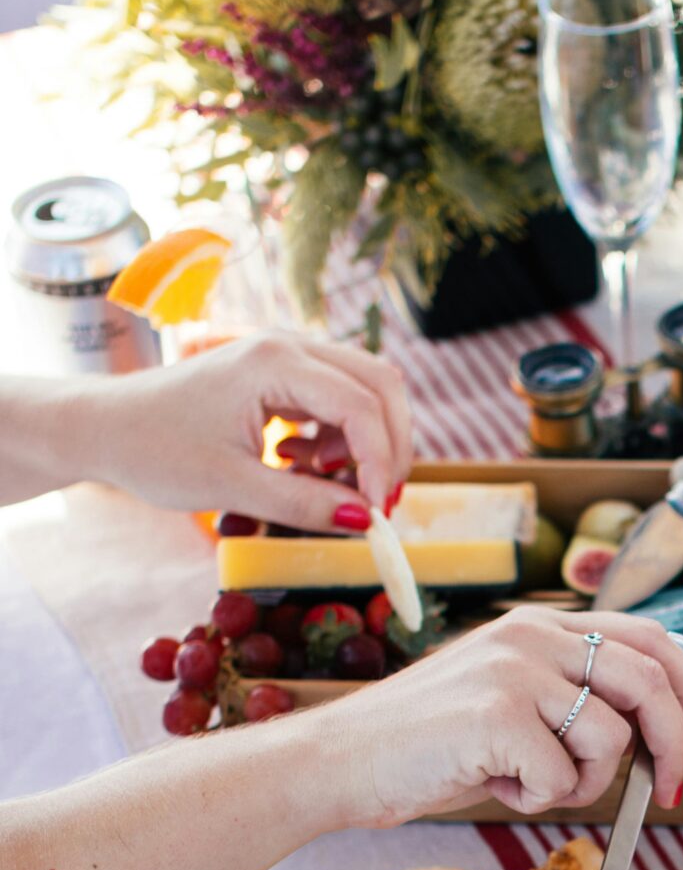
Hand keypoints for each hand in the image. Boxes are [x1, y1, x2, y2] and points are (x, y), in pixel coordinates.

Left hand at [82, 332, 411, 528]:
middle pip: (380, 384)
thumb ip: (302, 504)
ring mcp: (285, 356)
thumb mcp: (230, 486)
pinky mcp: (280, 374)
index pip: (361, 405)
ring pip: (364, 390)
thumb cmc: (154, 450)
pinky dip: (339, 438)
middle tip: (377, 501)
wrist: (104, 427)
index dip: (381, 463)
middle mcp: (287, 346)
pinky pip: (337, 400)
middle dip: (391, 446)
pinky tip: (301, 464)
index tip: (375, 515)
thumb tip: (364, 523)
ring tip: (325, 481)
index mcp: (274, 362)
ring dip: (364, 441)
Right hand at [315, 607, 682, 825]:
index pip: (650, 638)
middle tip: (664, 792)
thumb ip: (570, 697)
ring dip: (584, 783)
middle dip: (674, 745)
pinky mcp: (497, 715)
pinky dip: (537, 799)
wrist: (342, 761)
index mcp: (540, 626)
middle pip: (651, 682)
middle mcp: (532, 636)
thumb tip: (651, 728)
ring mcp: (514, 672)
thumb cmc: (427, 744)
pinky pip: (562, 776)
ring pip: (610, 739)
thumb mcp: (509, 700)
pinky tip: (494, 786)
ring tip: (528, 783)